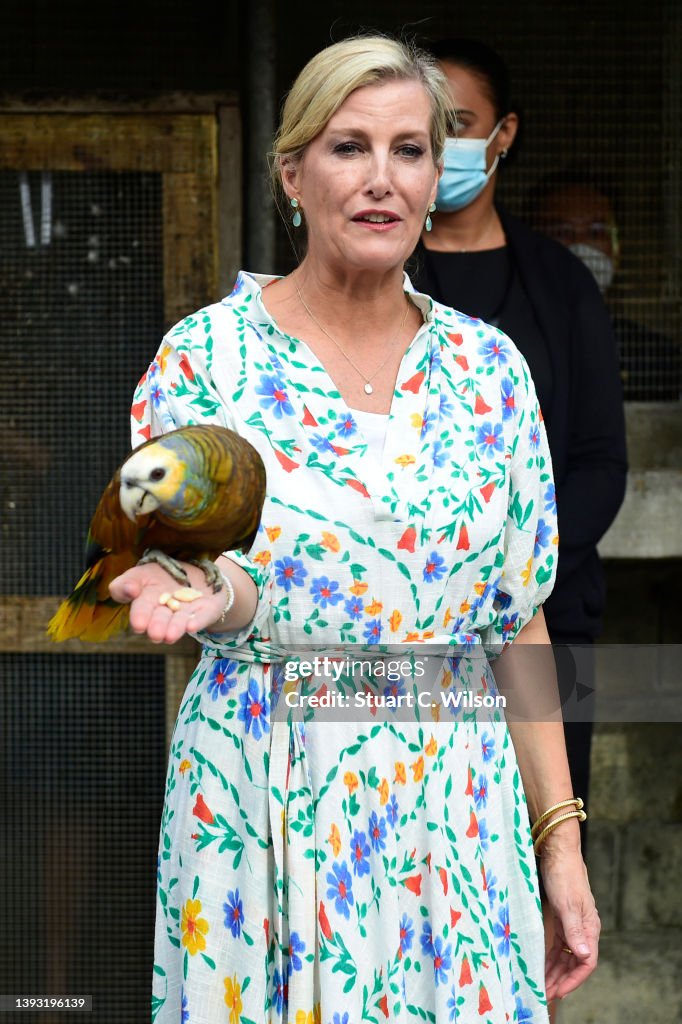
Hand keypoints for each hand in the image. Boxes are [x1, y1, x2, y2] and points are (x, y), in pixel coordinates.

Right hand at [109, 562, 228, 644]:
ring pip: (180, 622)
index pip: (141, 611)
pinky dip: (197, 621)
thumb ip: (125, 583)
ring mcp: (187, 612)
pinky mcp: (207, 610)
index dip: (140, 617)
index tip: (139, 624)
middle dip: (158, 626)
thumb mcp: (139, 573)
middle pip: (161, 619)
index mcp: (147, 602)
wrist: (195, 572)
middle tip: (156, 634)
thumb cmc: (161, 575)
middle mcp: (167, 612)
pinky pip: (203, 616)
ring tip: (170, 636)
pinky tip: (191, 627)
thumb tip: (130, 590)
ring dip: (175, 628)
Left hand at [540, 842, 600, 1000]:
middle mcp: (583, 928)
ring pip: (565, 955)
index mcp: (589, 927)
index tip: (559, 991)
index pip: (586, 962)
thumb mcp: (568, 904)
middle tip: (545, 993)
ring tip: (541, 984)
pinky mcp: (562, 918)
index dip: (574, 980)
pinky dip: (550, 956)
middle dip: (561, 979)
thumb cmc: (564, 875)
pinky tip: (540, 964)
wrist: (558, 852)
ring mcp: (573, 924)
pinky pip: (558, 944)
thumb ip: (575, 930)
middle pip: (575, 962)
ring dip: (555, 970)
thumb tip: (584, 956)